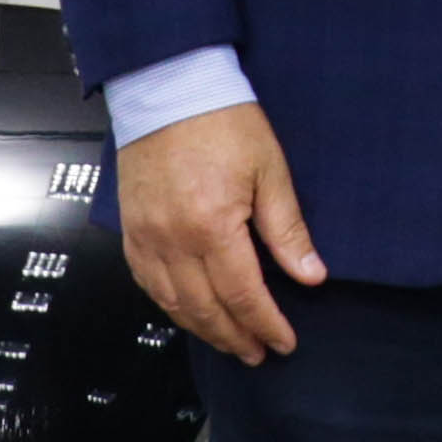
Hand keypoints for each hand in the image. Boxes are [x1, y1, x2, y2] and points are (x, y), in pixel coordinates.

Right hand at [115, 102, 325, 365]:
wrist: (170, 88)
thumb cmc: (222, 120)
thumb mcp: (270, 170)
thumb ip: (287, 229)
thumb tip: (310, 274)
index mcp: (212, 226)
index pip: (243, 294)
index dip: (265, 323)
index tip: (284, 341)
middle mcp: (174, 240)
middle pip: (206, 308)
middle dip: (236, 337)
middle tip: (259, 352)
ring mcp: (147, 239)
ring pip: (174, 304)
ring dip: (204, 330)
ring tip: (230, 342)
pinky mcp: (131, 232)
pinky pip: (148, 285)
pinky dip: (170, 307)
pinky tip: (188, 313)